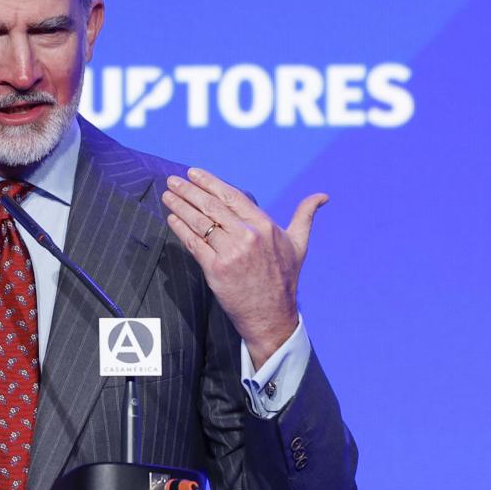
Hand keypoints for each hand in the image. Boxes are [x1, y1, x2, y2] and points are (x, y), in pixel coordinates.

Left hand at [162, 168, 326, 367]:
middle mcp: (248, 236)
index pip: (232, 196)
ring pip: (200, 222)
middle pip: (212, 206)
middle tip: (173, 180)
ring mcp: (231, 253)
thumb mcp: (299, 244)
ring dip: (180, 206)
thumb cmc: (284, 279)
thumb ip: (305, 216)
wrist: (272, 316)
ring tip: (167, 195)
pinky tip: (171, 218)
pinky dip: (180, 229)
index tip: (194, 173)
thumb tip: (323, 196)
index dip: (210, 182)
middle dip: (189, 190)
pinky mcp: (216, 270)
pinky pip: (194, 244)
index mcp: (265, 226)